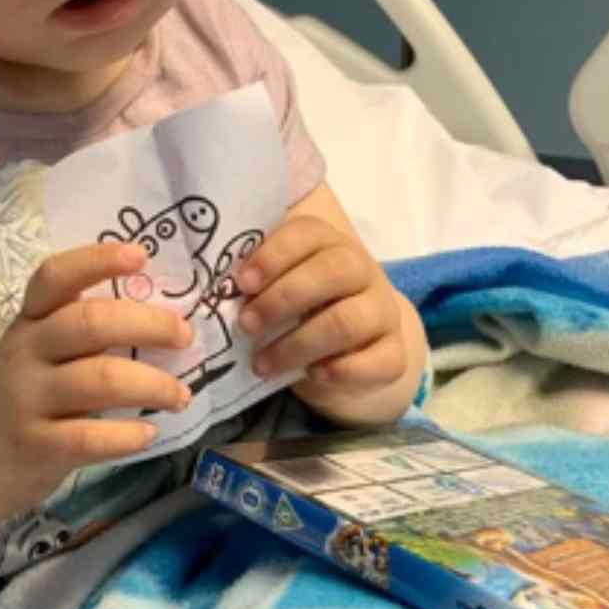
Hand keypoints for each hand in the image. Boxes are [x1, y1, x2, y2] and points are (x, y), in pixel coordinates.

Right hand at [0, 242, 193, 513]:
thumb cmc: (28, 395)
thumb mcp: (41, 351)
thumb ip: (86, 332)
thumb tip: (166, 320)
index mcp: (30, 320)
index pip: (55, 277)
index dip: (97, 260)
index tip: (141, 255)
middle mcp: (25, 352)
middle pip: (89, 323)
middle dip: (148, 325)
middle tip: (184, 336)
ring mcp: (27, 399)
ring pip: (100, 380)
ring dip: (153, 385)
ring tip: (181, 395)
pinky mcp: (36, 446)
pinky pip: (90, 438)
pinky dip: (127, 436)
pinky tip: (148, 434)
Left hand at [234, 214, 411, 413]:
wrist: (348, 343)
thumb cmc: (299, 304)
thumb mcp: (277, 283)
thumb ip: (255, 279)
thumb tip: (215, 290)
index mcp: (329, 243)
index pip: (308, 233)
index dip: (274, 255)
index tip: (242, 283)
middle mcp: (362, 270)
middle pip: (335, 271)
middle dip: (283, 298)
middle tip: (246, 325)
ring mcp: (382, 311)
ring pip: (349, 320)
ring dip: (299, 344)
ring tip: (263, 363)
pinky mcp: (394, 351)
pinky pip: (381, 360)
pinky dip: (344, 370)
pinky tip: (312, 374)